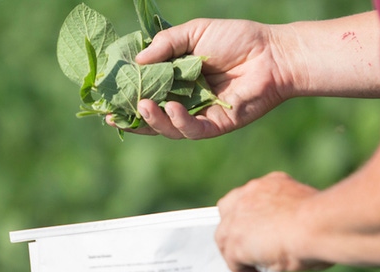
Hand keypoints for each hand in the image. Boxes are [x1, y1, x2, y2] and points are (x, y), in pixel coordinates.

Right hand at [115, 19, 292, 138]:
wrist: (272, 53)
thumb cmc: (237, 39)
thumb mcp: (195, 33)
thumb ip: (166, 45)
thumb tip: (137, 61)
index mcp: (178, 78)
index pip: (147, 90)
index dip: (127, 95)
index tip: (107, 97)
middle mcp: (186, 99)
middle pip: (153, 114)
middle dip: (132, 117)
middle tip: (113, 114)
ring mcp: (200, 114)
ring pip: (169, 127)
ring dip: (153, 120)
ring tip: (143, 107)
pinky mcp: (216, 125)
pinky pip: (192, 130)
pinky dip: (179, 121)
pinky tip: (171, 108)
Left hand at [215, 172, 331, 271]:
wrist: (320, 224)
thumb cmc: (327, 221)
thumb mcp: (309, 215)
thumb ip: (294, 222)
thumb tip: (295, 242)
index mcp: (271, 184)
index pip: (251, 197)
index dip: (253, 215)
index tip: (263, 231)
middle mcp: (250, 194)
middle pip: (228, 211)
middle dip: (236, 229)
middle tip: (250, 250)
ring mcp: (238, 217)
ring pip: (226, 238)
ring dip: (239, 256)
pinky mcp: (235, 241)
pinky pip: (234, 264)